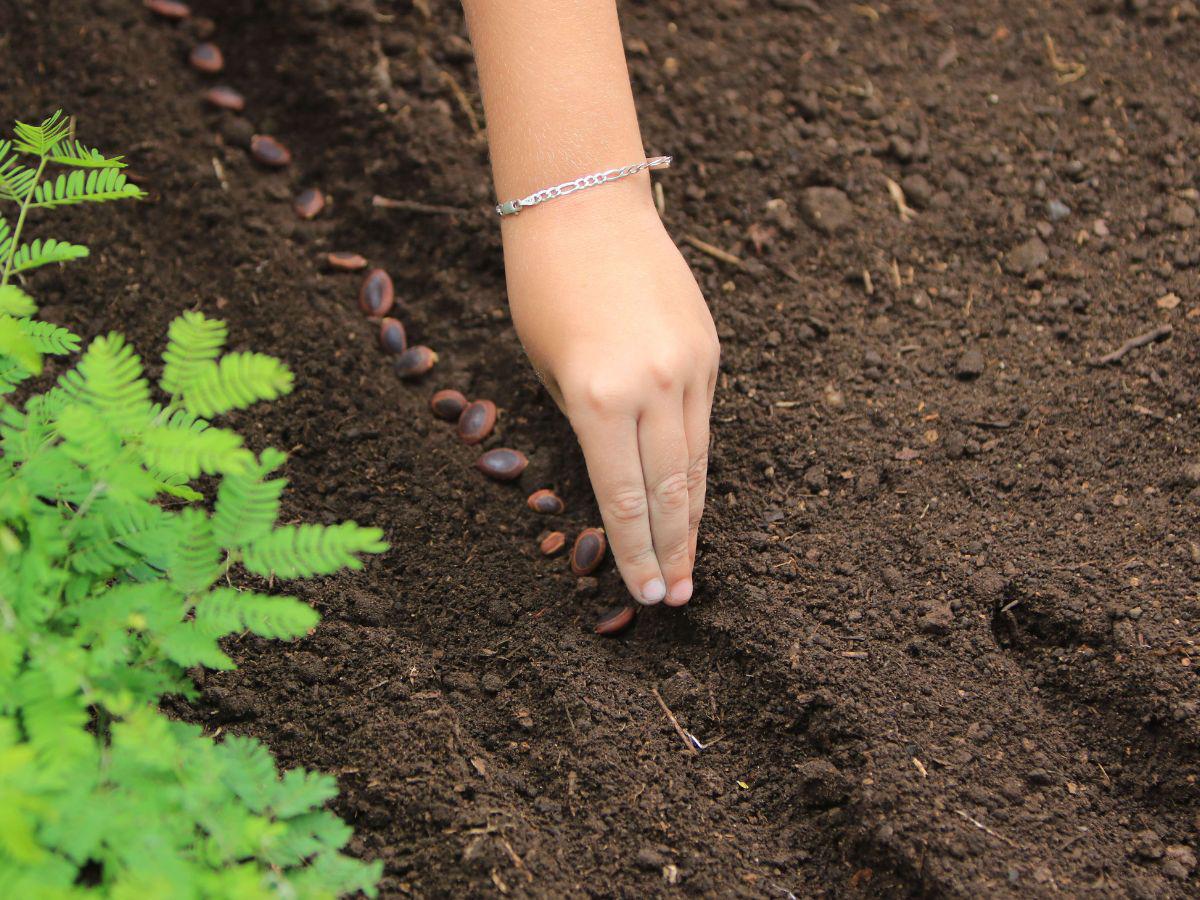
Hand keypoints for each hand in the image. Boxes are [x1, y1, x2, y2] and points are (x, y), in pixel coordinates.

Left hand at [501, 189, 718, 605]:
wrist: (583, 205)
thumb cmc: (543, 288)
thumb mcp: (548, 370)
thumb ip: (587, 428)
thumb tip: (620, 480)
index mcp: (597, 398)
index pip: (622, 498)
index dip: (634, 552)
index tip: (644, 593)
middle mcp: (652, 387)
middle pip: (671, 491)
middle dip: (671, 551)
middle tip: (674, 597)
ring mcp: (689, 367)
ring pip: (697, 462)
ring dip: (692, 519)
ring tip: (689, 567)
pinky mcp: (709, 349)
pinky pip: (704, 422)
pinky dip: (698, 465)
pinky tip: (693, 499)